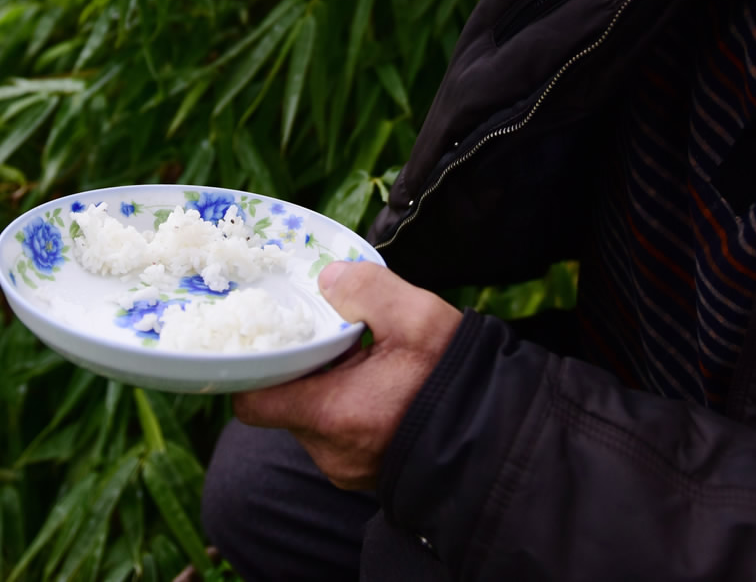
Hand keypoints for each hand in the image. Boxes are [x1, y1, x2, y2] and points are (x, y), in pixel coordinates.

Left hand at [233, 261, 462, 491]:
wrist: (502, 440)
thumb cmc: (458, 381)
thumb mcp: (417, 318)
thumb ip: (367, 290)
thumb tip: (330, 279)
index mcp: (332, 414)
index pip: (253, 400)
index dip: (255, 368)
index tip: (277, 340)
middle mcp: (330, 452)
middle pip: (284, 405)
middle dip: (302, 371)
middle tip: (333, 341)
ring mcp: (347, 470)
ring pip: (312, 422)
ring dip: (327, 391)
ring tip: (362, 362)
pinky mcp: (366, 476)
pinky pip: (338, 438)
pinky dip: (348, 411)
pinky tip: (379, 388)